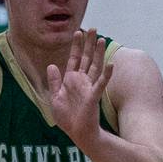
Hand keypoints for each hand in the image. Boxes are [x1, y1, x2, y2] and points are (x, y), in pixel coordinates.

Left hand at [46, 29, 112, 150]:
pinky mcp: (94, 96)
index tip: (78, 32)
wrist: (77, 133)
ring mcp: (89, 87)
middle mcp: (82, 81)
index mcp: (71, 80)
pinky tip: (111, 63)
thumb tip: (51, 65)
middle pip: (87, 58)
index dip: (76, 46)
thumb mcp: (55, 97)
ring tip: (102, 40)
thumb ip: (54, 81)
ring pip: (95, 66)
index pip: (75, 59)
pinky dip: (107, 74)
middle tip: (93, 28)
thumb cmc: (67, 118)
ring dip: (99, 53)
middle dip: (89, 44)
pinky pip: (101, 83)